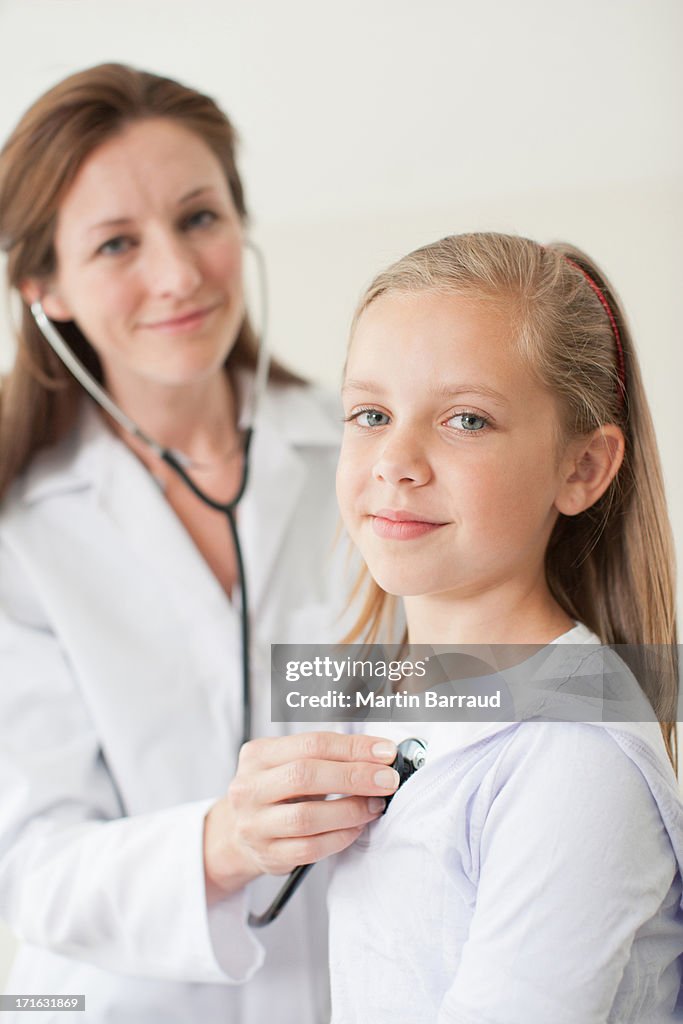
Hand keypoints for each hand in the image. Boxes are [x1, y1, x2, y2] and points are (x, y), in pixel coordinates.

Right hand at [203, 731, 397, 901]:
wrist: (239, 832)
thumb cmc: (276, 790)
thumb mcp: (289, 762)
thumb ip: (326, 754)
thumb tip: (378, 754)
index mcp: (258, 754)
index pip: (311, 744)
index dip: (353, 747)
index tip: (385, 752)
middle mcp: (249, 787)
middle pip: (305, 775)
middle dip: (354, 776)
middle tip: (387, 780)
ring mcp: (254, 824)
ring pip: (307, 817)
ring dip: (350, 810)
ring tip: (374, 805)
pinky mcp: (267, 855)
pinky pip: (310, 848)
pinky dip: (340, 837)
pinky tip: (357, 827)